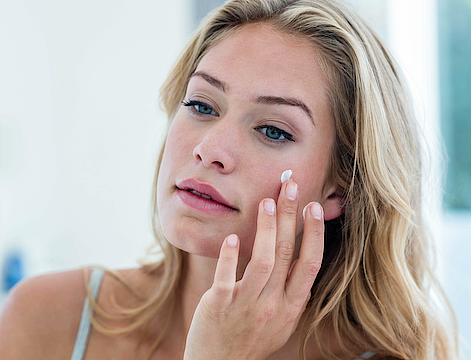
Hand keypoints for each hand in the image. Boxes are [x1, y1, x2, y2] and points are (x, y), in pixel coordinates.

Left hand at [183, 181, 324, 359]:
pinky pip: (226, 278)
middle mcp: (273, 304)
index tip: (314, 206)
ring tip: (266, 201)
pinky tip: (231, 237)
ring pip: (262, 262)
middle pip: (286, 253)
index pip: (309, 264)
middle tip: (290, 185)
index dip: (314, 234)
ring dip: (265, 229)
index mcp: (291, 306)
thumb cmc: (250, 339)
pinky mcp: (219, 306)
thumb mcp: (280, 320)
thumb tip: (301, 261)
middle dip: (290, 216)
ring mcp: (246, 305)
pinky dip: (230, 257)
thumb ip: (290, 292)